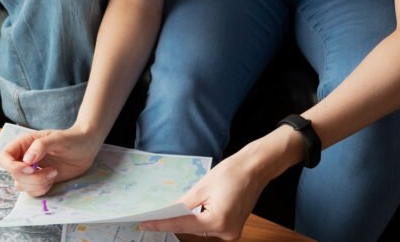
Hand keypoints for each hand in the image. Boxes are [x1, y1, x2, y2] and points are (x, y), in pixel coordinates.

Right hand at [0, 127, 102, 196]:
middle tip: (51, 171)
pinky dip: (42, 189)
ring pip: (22, 186)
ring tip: (53, 173)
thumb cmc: (72, 139)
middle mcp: (23, 158)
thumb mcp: (58, 138)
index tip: (30, 168)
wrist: (86, 149)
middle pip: (13, 175)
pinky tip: (53, 178)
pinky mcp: (39, 181)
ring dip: (38, 184)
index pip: (4, 158)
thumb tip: (27, 159)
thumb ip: (41, 146)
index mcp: (23, 144)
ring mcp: (31, 171)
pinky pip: (32, 192)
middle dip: (32, 178)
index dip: (12, 166)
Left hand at [139, 150, 268, 239]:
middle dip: (172, 222)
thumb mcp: (202, 187)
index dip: (161, 224)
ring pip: (200, 229)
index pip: (183, 225)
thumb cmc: (231, 173)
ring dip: (185, 221)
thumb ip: (183, 204)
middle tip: (150, 219)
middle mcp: (227, 232)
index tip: (144, 224)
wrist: (255, 168)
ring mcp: (232, 232)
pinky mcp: (233, 227)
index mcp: (218, 221)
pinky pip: (209, 225)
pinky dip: (198, 219)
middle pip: (192, 229)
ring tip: (164, 215)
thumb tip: (167, 212)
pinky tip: (185, 213)